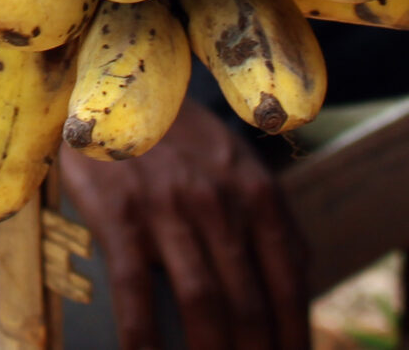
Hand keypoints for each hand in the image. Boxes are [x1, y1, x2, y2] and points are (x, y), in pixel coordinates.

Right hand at [58, 97, 310, 349]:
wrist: (111, 83)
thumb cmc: (179, 136)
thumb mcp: (236, 163)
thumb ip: (267, 220)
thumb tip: (297, 286)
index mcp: (257, 192)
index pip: (289, 284)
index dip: (294, 337)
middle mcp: (220, 201)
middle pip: (249, 305)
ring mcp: (168, 208)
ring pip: (203, 303)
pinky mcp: (120, 214)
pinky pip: (135, 291)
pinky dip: (143, 338)